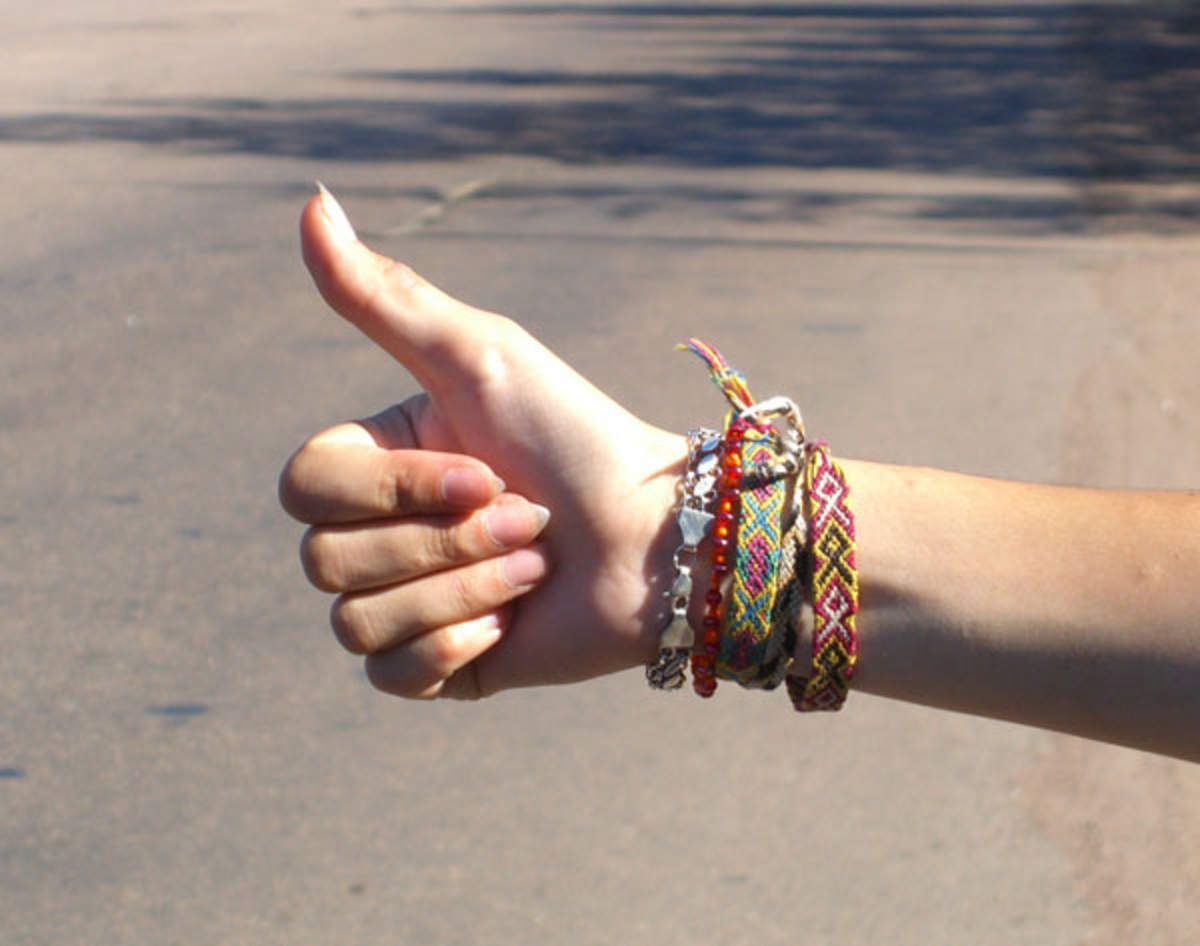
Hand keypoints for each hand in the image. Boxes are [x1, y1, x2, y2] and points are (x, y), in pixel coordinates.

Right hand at [279, 186, 685, 698]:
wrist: (660, 538)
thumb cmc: (576, 437)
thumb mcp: (479, 357)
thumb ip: (386, 295)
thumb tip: (307, 199)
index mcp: (378, 460)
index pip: (303, 486)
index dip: (391, 488)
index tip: (484, 468)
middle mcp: (382, 531)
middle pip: (324, 561)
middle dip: (443, 541)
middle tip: (528, 519)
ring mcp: (408, 600)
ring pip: (358, 621)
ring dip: (466, 589)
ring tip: (535, 566)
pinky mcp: (439, 665)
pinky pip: (393, 675)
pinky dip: (459, 645)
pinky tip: (513, 625)